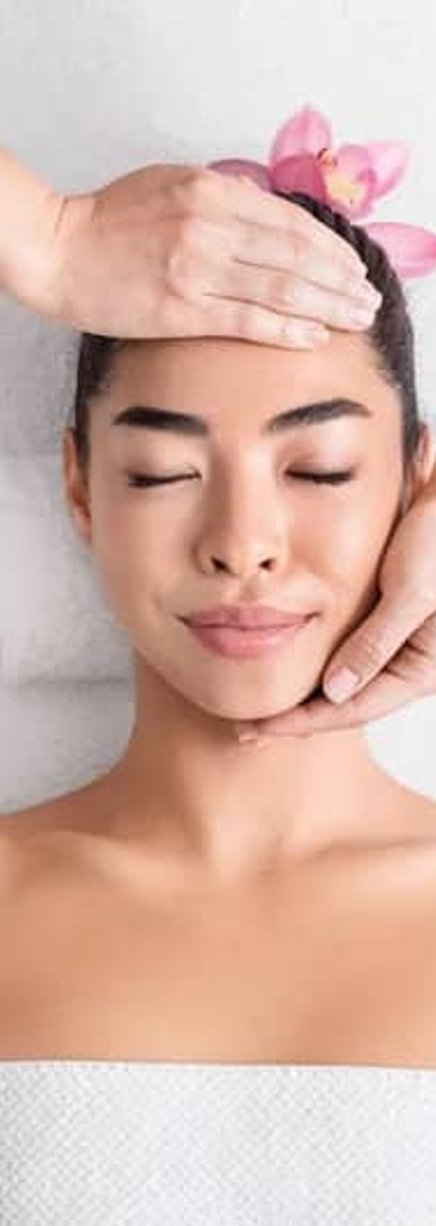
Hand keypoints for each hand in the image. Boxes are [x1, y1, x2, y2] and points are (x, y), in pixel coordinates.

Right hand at [47, 163, 378, 342]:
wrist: (58, 251)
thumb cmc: (109, 222)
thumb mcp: (170, 184)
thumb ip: (221, 198)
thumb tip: (268, 219)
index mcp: (210, 190)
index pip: (289, 220)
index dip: (330, 246)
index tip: (352, 265)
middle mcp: (210, 225)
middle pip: (295, 254)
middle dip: (340, 279)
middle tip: (367, 297)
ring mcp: (197, 268)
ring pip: (281, 287)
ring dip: (327, 304)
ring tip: (355, 317)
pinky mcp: (182, 308)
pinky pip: (248, 319)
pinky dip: (287, 328)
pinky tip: (315, 335)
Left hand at [234, 450, 435, 742]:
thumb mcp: (411, 590)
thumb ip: (374, 644)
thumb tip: (334, 693)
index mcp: (422, 670)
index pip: (352, 709)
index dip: (302, 722)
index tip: (258, 729)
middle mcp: (412, 664)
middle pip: (346, 703)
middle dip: (299, 717)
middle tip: (248, 729)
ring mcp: (401, 642)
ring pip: (345, 680)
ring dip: (306, 693)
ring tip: (263, 705)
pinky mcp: (390, 617)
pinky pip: (349, 652)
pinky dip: (318, 662)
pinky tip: (290, 661)